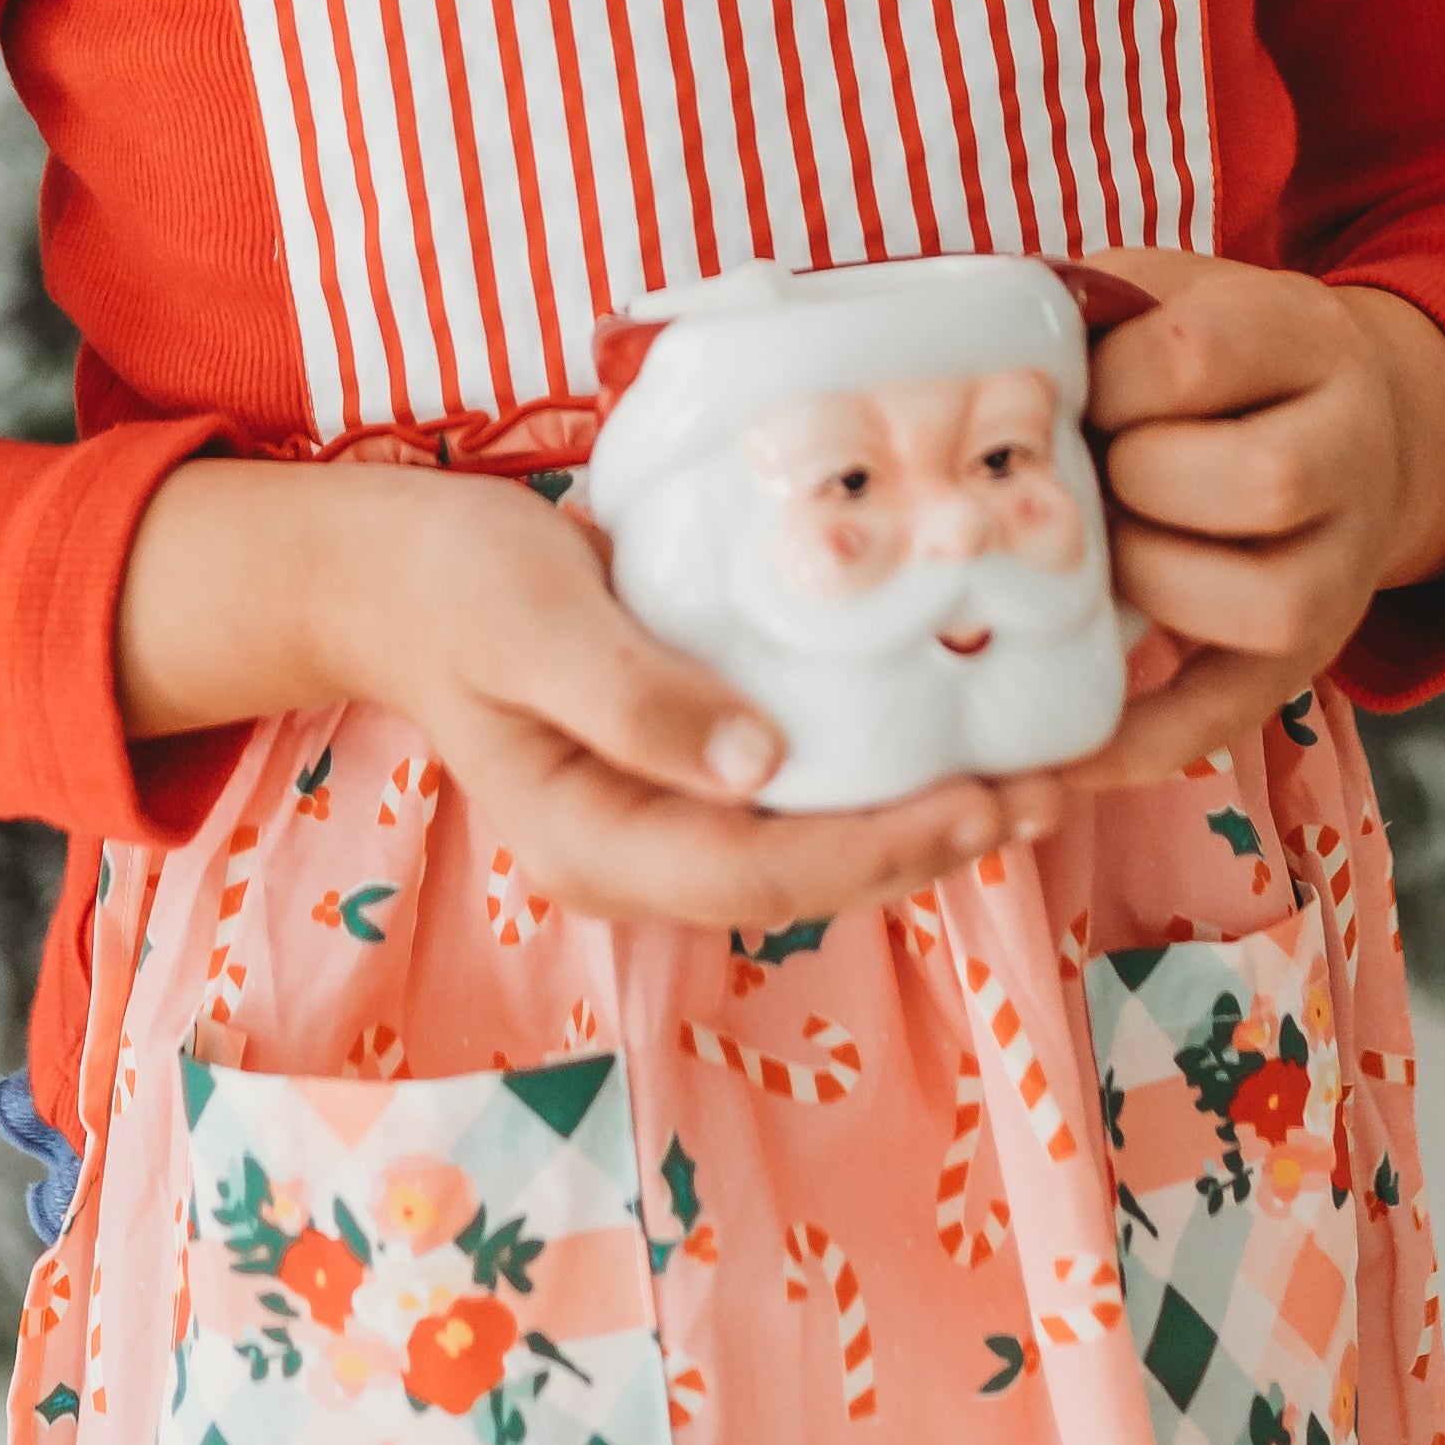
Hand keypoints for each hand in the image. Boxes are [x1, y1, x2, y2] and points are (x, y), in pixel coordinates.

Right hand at [117, 455, 1064, 927]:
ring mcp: (662, 821)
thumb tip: (757, 765)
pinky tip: (950, 729)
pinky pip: (799, 797)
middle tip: (1052, 784)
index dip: (882, 849)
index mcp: (593, 841)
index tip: (983, 798)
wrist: (391, 565)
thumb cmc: (452, 579)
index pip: (762, 873)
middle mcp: (637, 856)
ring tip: (1036, 769)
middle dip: (932, 842)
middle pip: (808, 878)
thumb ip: (633, 693)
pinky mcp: (686, 773)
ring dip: (922, 816)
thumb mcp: (532, 620)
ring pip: (815, 847)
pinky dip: (880, 772)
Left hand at [1061, 254, 1444, 793]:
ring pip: (1268, 604)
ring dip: (1151, 587)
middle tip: (1094, 476)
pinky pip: (1237, 712)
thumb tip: (966, 355)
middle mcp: (1351, 453)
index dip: (1111, 381)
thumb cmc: (1219, 355)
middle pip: (1262, 481)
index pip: (1199, 358)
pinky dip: (1148, 740)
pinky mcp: (1312, 652)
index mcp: (1305, 338)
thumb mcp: (1173, 295)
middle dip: (1139, 484)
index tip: (1077, 389)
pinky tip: (1069, 746)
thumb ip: (1090, 311)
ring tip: (1102, 554)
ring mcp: (1344, 565)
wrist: (1359, 416)